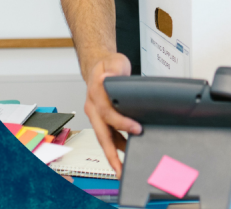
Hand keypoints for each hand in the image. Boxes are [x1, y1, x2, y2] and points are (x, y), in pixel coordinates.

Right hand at [82, 52, 141, 177]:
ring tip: (123, 169)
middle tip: (120, 168)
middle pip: (101, 134)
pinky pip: (109, 136)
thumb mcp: (114, 62)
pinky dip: (117, 147)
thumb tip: (107, 78)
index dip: (121, 123)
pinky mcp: (101, 121)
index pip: (107, 113)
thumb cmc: (108, 65)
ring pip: (104, 139)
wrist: (99, 67)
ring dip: (113, 155)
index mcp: (95, 95)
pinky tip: (128, 152)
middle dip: (110, 153)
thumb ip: (114, 70)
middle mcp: (93, 108)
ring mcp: (96, 116)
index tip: (137, 128)